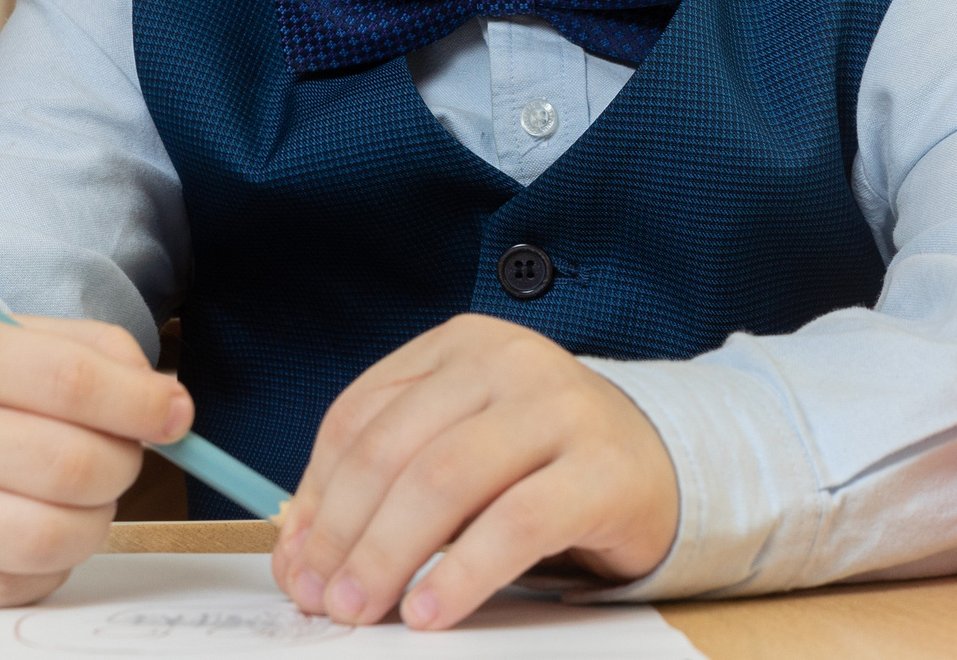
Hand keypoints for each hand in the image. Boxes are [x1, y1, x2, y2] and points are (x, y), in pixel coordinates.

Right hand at [0, 310, 191, 605]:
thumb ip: (88, 352)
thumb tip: (166, 403)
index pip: (67, 381)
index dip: (139, 403)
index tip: (175, 414)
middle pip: (66, 468)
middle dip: (122, 465)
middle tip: (121, 455)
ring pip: (43, 540)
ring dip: (94, 523)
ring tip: (86, 498)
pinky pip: (5, 589)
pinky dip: (50, 566)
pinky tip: (42, 532)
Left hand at [271, 314, 678, 628]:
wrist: (659, 466)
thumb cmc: (539, 464)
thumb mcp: (459, 452)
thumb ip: (384, 486)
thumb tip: (300, 552)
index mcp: (461, 346)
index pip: (358, 416)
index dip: (317, 496)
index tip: (297, 561)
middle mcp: (509, 361)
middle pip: (393, 449)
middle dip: (344, 534)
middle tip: (324, 599)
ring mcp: (561, 408)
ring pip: (444, 481)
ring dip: (387, 556)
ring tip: (362, 611)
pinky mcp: (602, 469)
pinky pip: (514, 525)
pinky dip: (460, 574)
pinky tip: (430, 610)